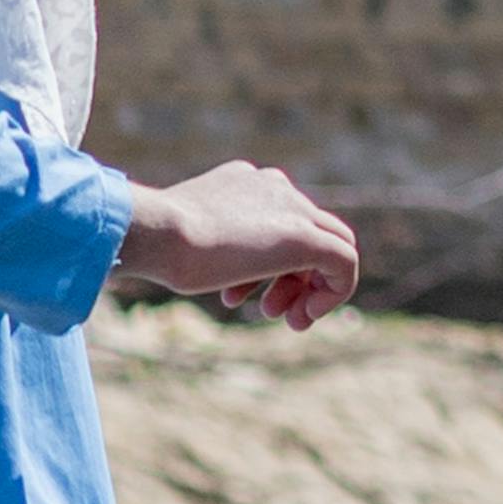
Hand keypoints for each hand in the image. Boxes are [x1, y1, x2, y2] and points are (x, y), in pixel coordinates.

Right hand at [121, 161, 357, 329]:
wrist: (157, 232)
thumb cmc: (157, 243)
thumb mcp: (183, 239)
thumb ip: (207, 243)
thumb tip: (199, 261)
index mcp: (247, 183)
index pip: (279, 221)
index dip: (267, 265)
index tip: (240, 295)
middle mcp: (276, 188)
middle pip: (310, 233)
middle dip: (293, 278)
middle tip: (269, 311)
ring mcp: (293, 209)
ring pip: (331, 247)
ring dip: (308, 291)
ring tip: (284, 320)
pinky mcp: (306, 237)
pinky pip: (345, 262)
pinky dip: (332, 294)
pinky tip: (303, 317)